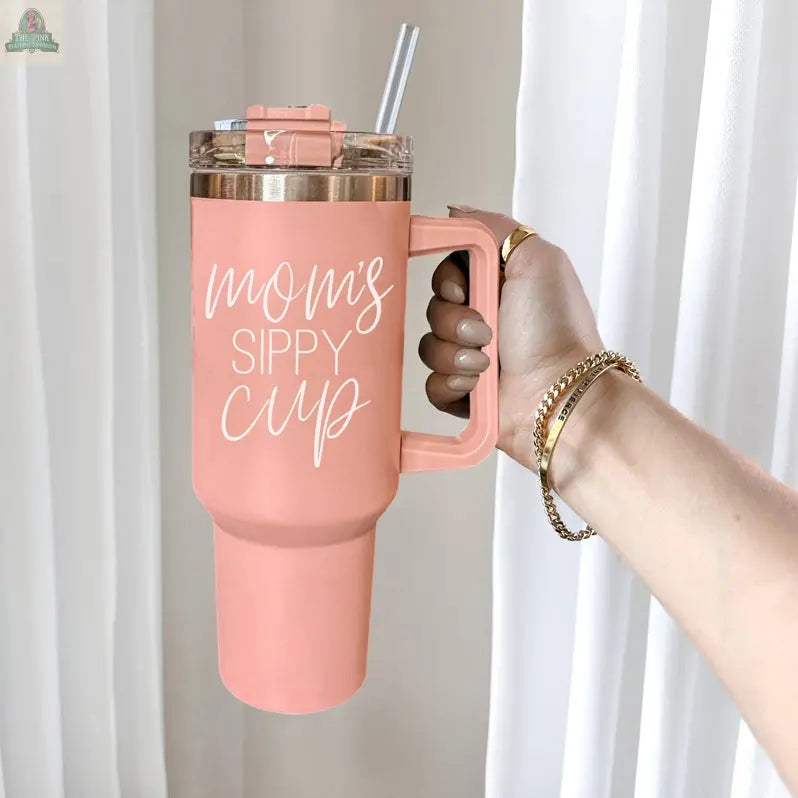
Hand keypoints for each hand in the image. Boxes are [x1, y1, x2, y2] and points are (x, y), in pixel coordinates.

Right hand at [420, 205, 602, 469]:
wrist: (561, 394)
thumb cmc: (555, 329)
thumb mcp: (537, 259)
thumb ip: (493, 228)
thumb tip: (454, 212)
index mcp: (499, 288)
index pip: (446, 272)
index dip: (447, 281)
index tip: (464, 289)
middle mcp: (484, 320)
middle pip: (433, 308)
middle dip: (453, 320)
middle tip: (486, 332)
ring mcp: (471, 358)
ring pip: (428, 347)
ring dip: (454, 354)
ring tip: (486, 364)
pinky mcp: (463, 393)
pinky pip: (431, 384)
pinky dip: (450, 384)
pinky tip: (475, 387)